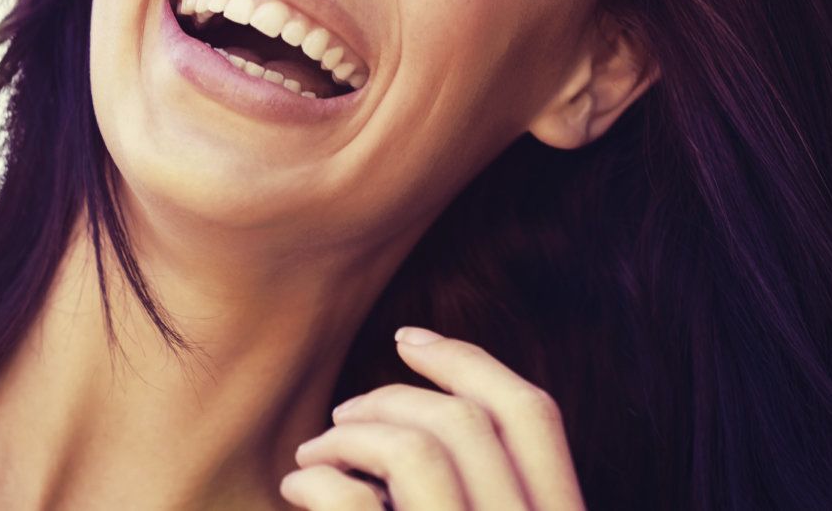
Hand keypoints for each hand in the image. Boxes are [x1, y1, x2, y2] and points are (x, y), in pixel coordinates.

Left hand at [280, 326, 585, 509]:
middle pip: (469, 422)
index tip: (406, 336)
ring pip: (416, 451)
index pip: (535, 415)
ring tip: (312, 454)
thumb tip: (433, 402)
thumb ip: (483, 481)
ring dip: (350, 435)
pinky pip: (353, 500)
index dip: (469, 361)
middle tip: (341, 412)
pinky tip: (296, 488)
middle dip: (393, 397)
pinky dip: (317, 481)